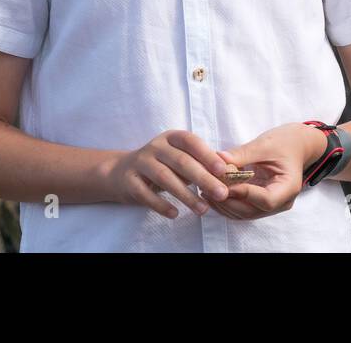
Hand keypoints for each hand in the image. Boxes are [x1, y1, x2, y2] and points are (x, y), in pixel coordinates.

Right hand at [105, 129, 232, 218]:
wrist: (121, 172)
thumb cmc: (161, 165)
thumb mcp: (178, 158)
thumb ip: (199, 163)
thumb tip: (229, 172)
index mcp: (171, 138)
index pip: (191, 142)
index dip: (207, 154)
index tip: (223, 170)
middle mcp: (155, 147)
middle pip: (181, 162)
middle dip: (203, 178)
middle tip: (221, 194)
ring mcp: (140, 163)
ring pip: (165, 178)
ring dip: (186, 195)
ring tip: (203, 210)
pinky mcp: (129, 181)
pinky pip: (146, 194)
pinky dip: (161, 205)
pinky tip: (175, 214)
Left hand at [202, 122, 321, 219]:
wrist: (296, 145)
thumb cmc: (285, 142)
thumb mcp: (264, 144)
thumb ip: (242, 154)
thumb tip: (218, 159)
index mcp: (288, 187)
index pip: (265, 200)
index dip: (243, 193)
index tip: (222, 183)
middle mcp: (281, 202)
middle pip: (251, 211)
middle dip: (228, 201)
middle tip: (206, 186)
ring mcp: (271, 206)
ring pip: (244, 214)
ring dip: (223, 204)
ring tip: (204, 188)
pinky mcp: (260, 203)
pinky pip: (242, 209)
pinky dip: (226, 203)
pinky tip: (211, 191)